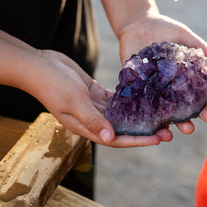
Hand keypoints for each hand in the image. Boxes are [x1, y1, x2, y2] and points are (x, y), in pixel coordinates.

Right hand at [28, 50, 172, 147]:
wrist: (38, 65)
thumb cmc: (53, 84)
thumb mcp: (74, 101)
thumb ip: (93, 119)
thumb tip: (111, 138)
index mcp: (85, 127)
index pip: (117, 139)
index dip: (138, 141)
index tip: (158, 140)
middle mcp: (92, 119)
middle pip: (123, 129)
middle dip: (145, 131)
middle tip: (168, 130)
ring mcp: (94, 106)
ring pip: (122, 115)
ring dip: (141, 116)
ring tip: (161, 115)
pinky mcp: (94, 93)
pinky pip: (116, 100)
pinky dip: (130, 100)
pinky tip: (146, 97)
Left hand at [118, 12, 206, 134]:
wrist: (135, 24)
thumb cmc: (162, 28)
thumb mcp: (182, 33)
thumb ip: (198, 45)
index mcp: (187, 72)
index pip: (205, 86)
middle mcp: (174, 84)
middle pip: (191, 102)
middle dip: (202, 111)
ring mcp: (158, 88)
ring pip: (171, 109)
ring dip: (181, 121)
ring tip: (189, 129)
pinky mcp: (140, 88)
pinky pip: (148, 106)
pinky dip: (154, 118)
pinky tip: (161, 128)